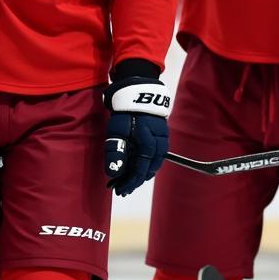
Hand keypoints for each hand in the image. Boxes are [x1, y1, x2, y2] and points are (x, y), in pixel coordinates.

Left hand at [103, 74, 170, 196]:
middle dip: (137, 180)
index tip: (121, 190)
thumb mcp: (116, 131)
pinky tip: (143, 165)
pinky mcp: (164, 133)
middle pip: (151, 167)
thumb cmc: (125, 111)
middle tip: (125, 188)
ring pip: (157, 161)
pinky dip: (151, 162)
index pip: (141, 169)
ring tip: (134, 180)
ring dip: (145, 172)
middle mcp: (159, 142)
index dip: (131, 181)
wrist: (137, 90)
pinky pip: (159, 153)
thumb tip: (114, 174)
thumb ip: (116, 153)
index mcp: (147, 142)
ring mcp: (164, 137)